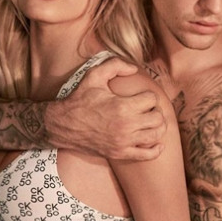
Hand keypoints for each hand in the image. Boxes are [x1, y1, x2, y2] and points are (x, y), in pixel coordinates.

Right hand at [44, 58, 165, 158]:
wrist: (63, 125)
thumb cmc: (79, 99)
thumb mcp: (94, 76)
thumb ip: (115, 65)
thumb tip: (134, 69)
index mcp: (122, 106)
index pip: (152, 99)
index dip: (149, 95)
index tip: (142, 96)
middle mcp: (126, 126)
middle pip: (158, 118)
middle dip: (156, 110)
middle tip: (148, 109)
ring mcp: (124, 142)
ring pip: (156, 135)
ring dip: (158, 127)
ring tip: (150, 122)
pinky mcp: (120, 153)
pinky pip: (147, 155)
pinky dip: (156, 149)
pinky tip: (156, 142)